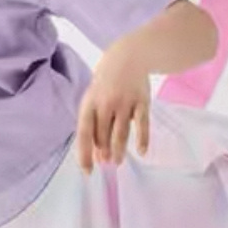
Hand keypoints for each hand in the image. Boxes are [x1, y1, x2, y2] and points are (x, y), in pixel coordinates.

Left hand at [76, 46, 151, 175]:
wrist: (128, 56)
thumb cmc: (107, 83)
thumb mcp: (95, 99)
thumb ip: (95, 124)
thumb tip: (97, 154)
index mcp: (90, 103)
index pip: (84, 133)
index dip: (85, 153)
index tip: (88, 171)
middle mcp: (105, 103)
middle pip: (103, 135)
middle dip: (104, 152)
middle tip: (107, 163)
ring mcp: (124, 102)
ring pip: (120, 132)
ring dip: (118, 150)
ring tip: (117, 162)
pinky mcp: (142, 101)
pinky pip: (142, 124)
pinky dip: (142, 139)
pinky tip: (141, 151)